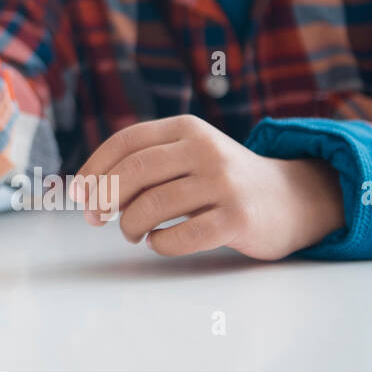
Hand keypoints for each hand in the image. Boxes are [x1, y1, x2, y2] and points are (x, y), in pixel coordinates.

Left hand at [71, 114, 345, 259]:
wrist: (293, 198)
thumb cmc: (223, 180)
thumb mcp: (191, 153)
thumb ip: (147, 160)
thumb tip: (88, 189)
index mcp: (187, 128)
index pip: (126, 141)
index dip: (94, 168)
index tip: (78, 194)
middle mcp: (205, 150)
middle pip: (135, 170)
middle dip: (105, 197)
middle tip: (95, 218)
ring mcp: (224, 183)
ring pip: (154, 204)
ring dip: (130, 224)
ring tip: (130, 232)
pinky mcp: (239, 218)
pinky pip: (183, 235)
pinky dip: (160, 243)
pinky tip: (157, 242)